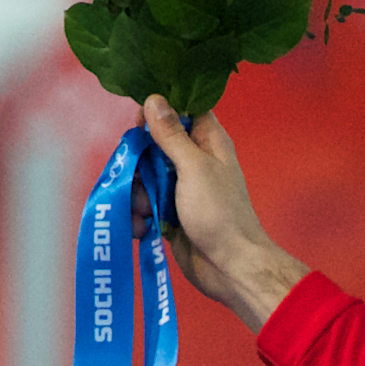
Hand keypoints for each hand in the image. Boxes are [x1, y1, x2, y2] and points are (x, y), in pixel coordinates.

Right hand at [134, 95, 311, 333]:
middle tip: (136, 174)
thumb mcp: (194, 167)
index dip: (159, 111)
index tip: (140, 123)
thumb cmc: (219, 213)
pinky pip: (143, 204)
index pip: (182, 110)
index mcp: (208, 142)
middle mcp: (194, 161)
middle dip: (138, 160)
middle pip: (153, 144)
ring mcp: (180, 188)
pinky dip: (137, 215)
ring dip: (135, 193)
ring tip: (142, 210)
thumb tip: (154, 98)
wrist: (229, 267)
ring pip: (143, 176)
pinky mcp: (169, 213)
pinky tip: (141, 227)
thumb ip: (172, 134)